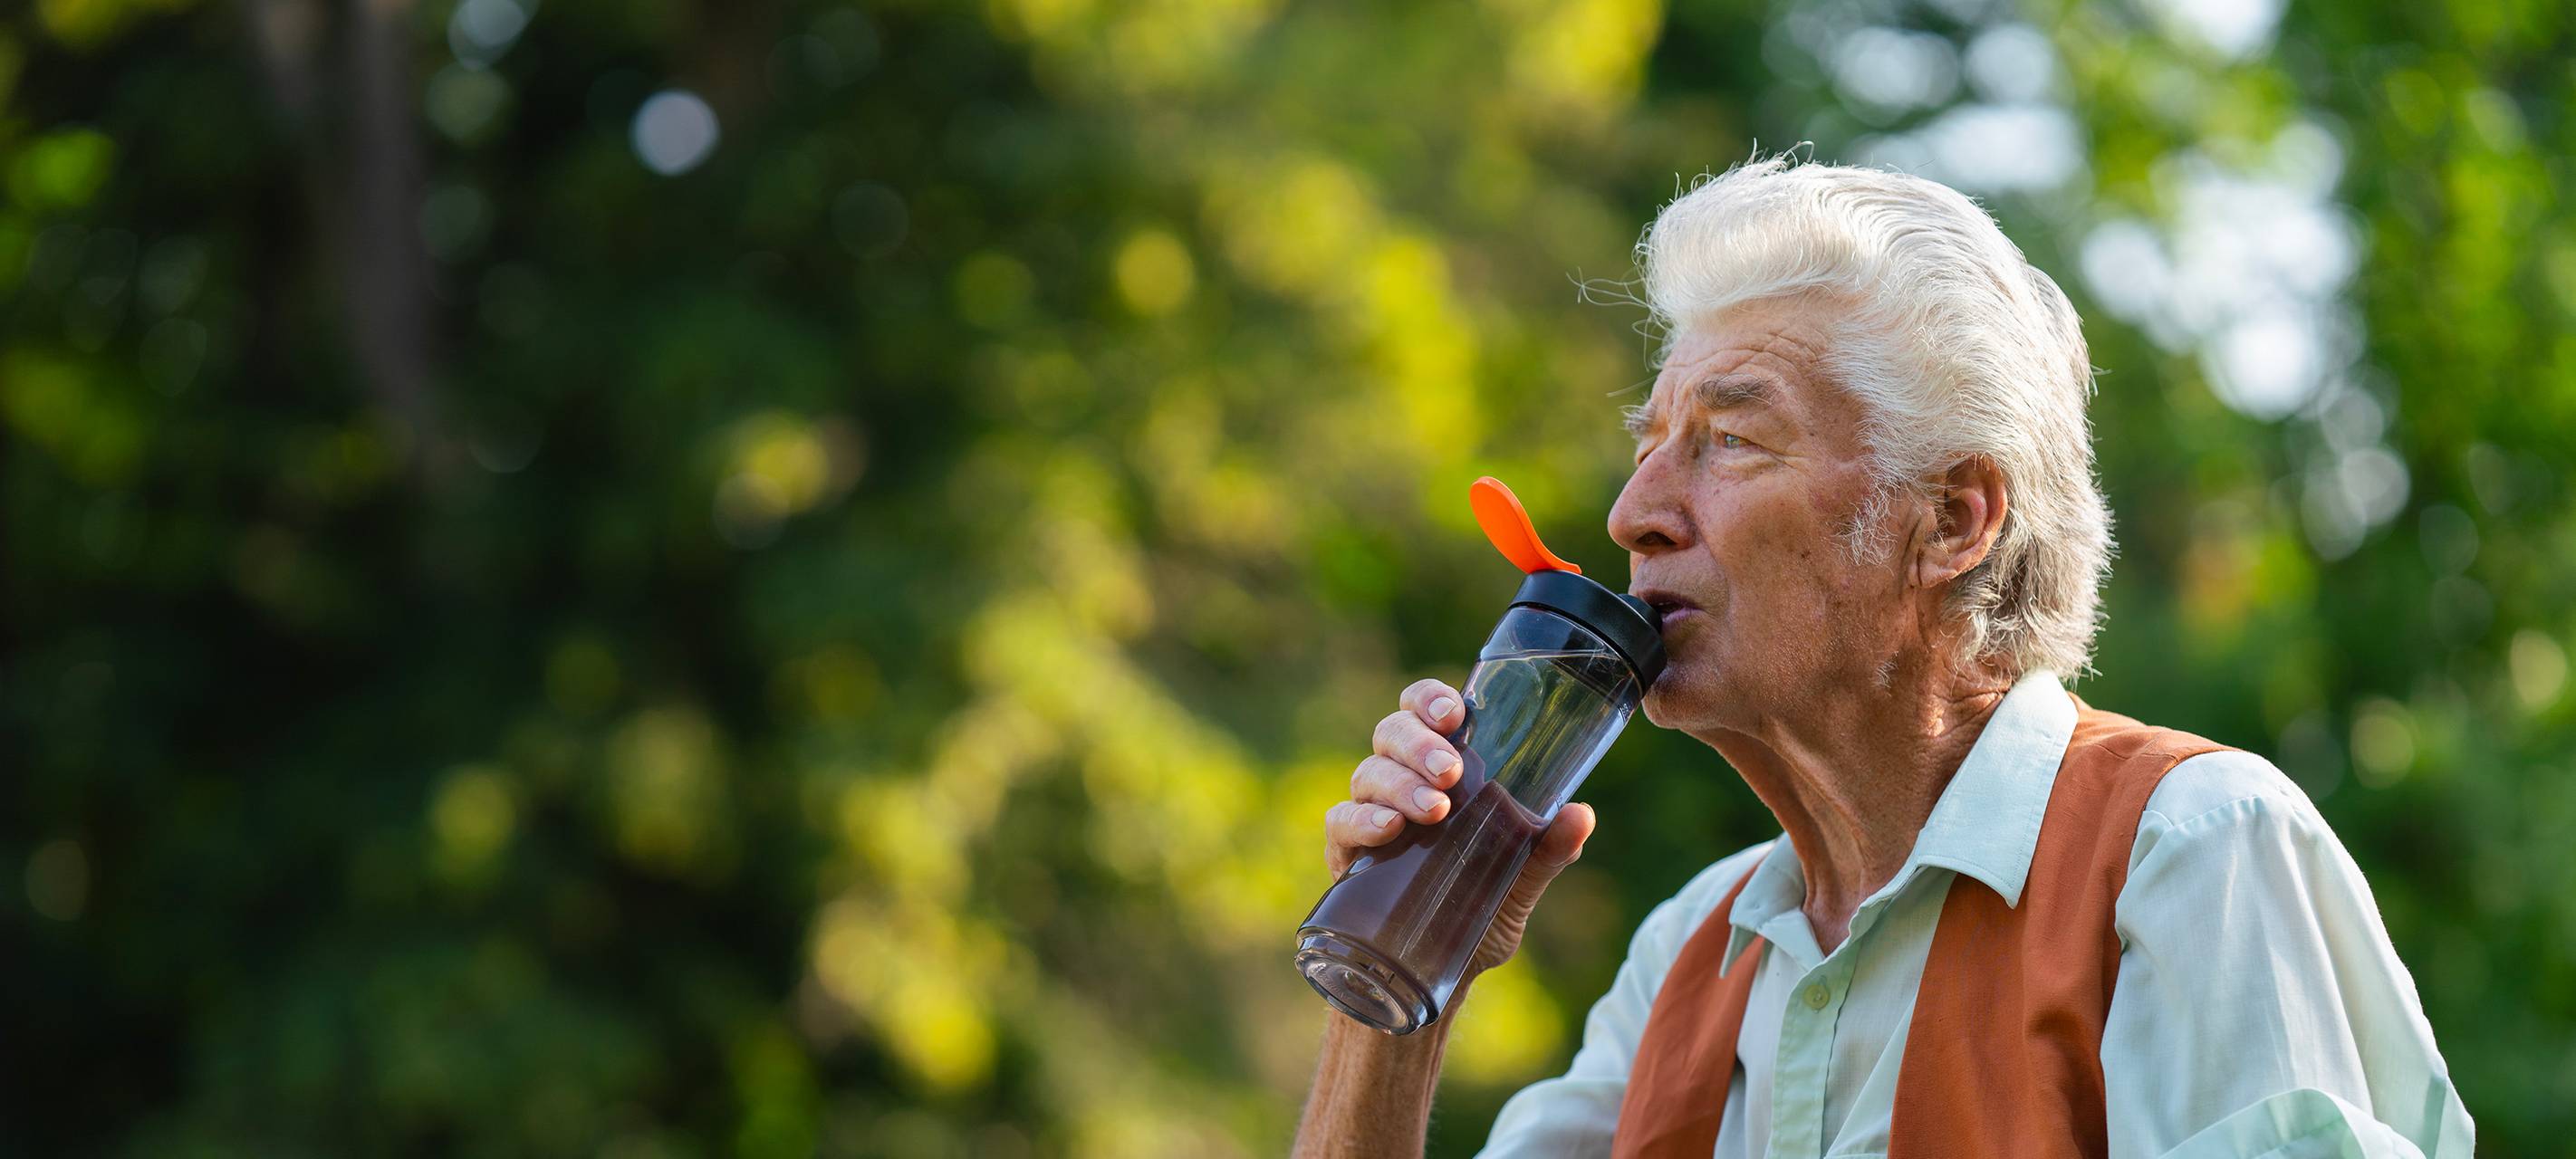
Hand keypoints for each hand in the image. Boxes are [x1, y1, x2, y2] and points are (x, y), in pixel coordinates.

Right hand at [1322, 677, 1597, 979]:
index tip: (1455, 714)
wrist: (1445, 976)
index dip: (1431, 699)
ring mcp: (1370, 815)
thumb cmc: (1482, 910)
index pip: (1425, 712)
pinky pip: (1341, 822)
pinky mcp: (1347, 855)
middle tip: (1450, 771)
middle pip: (1392, 733)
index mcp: (1442, 771)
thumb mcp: (1522, 881)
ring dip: (1399, 783)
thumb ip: (1548, 849)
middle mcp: (1401, 782)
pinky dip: (1362, 820)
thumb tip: (1582, 814)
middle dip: (1420, 744)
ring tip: (1434, 809)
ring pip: (1369, 773)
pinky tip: (1389, 829)